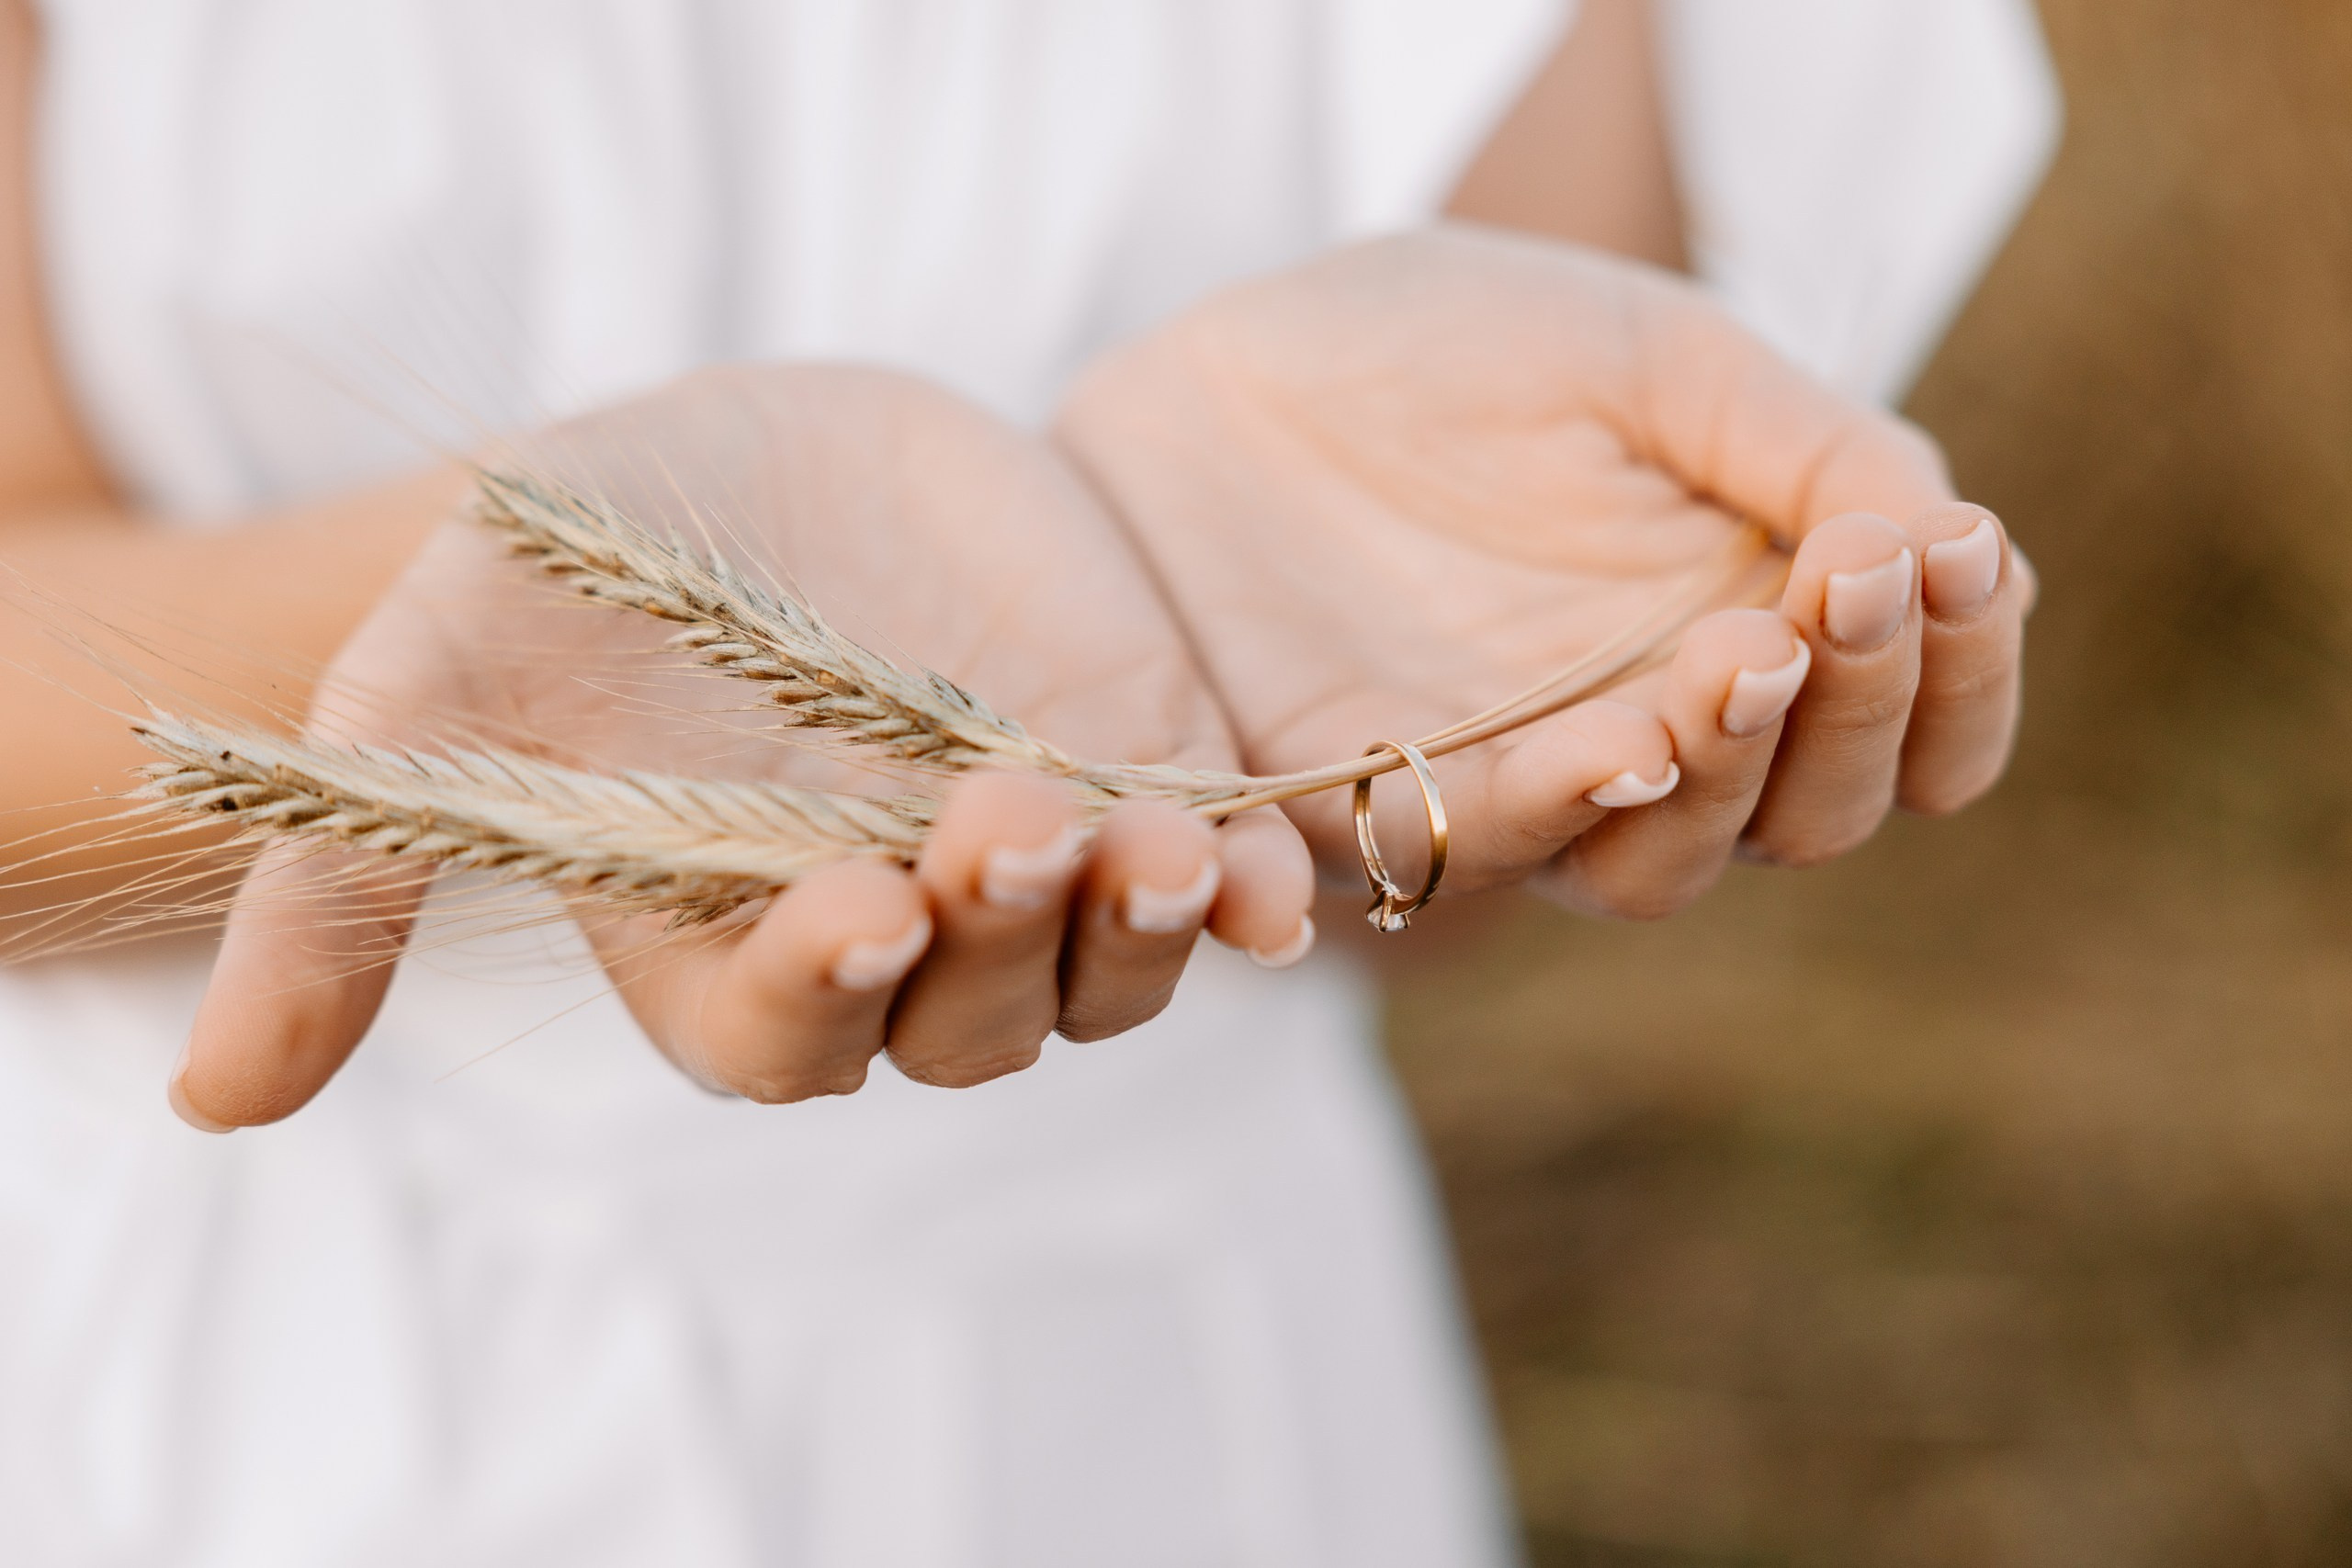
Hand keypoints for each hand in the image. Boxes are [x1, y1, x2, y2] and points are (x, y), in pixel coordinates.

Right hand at [173, 366, 1312, 1128]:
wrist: (761, 447)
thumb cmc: (579, 562)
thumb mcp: (444, 673)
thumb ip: (361, 870)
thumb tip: (217, 1109)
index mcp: (730, 945)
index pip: (785, 1035)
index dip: (818, 992)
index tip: (849, 902)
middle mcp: (895, 942)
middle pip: (968, 1023)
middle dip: (993, 943)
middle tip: (1000, 822)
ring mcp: (1029, 872)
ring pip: (1103, 973)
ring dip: (1138, 931)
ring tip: (1156, 841)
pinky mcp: (1139, 785)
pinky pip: (1215, 884)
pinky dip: (1255, 893)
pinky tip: (1281, 872)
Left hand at [1057, 226, 2026, 917]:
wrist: (1222, 347)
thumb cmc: (1439, 346)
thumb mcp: (1645, 355)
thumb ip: (1802, 445)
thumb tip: (1950, 543)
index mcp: (1744, 628)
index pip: (1906, 723)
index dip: (1961, 667)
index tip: (1956, 551)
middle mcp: (1648, 733)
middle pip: (1809, 813)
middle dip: (1869, 713)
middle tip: (1858, 586)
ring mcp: (1513, 781)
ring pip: (1661, 861)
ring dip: (1730, 773)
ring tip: (1744, 652)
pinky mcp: (1368, 802)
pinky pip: (1476, 846)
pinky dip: (1561, 805)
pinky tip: (1625, 739)